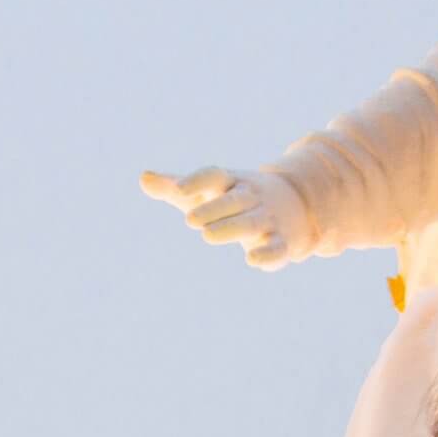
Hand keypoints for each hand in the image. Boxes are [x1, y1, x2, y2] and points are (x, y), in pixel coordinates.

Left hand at [140, 168, 313, 270]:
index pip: (215, 176)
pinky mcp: (280, 242)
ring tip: (207, 235)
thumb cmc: (235, 198)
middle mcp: (251, 198)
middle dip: (214, 208)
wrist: (294, 203)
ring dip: (231, 228)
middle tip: (189, 219)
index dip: (197, 181)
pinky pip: (276, 247)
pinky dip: (266, 254)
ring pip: (250, 222)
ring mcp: (267, 219)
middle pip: (235, 200)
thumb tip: (143, 178)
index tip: (178, 189)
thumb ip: (175, 187)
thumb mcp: (207, 191)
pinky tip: (252, 260)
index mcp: (231, 182)